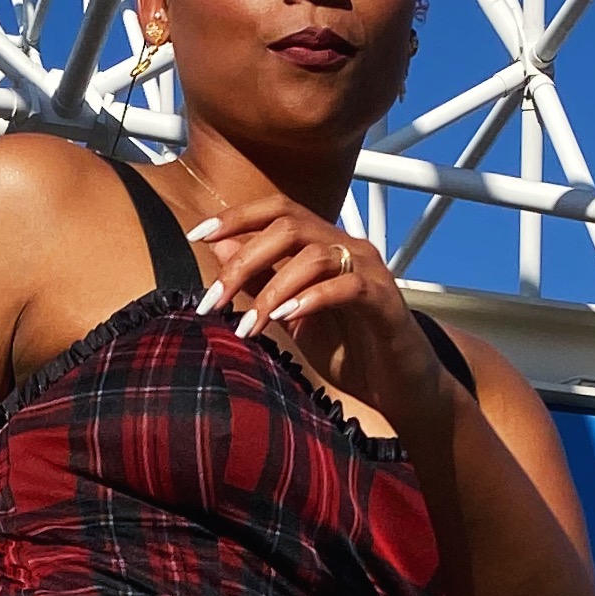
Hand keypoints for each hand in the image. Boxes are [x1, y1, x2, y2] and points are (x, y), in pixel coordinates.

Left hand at [186, 192, 458, 442]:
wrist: (398, 386)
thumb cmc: (345, 349)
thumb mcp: (290, 314)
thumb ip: (260, 280)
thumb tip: (219, 249)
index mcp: (322, 244)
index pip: (277, 209)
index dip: (236, 216)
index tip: (196, 235)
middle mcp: (347, 246)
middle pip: (289, 226)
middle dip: (243, 260)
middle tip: (213, 300)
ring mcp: (369, 269)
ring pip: (314, 255)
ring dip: (272, 289)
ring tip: (247, 326)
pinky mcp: (385, 299)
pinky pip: (347, 286)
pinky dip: (312, 299)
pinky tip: (286, 320)